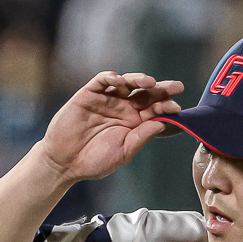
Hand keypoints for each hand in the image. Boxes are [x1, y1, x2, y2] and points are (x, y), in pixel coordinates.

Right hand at [38, 71, 183, 182]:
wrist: (65, 163)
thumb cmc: (95, 160)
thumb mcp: (124, 151)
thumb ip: (142, 136)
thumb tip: (163, 122)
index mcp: (134, 122)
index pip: (154, 109)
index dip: (166, 106)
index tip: (177, 108)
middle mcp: (123, 108)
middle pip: (145, 93)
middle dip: (161, 89)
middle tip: (176, 86)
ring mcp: (106, 100)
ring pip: (126, 83)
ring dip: (138, 79)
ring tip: (150, 82)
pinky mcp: (88, 95)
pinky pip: (101, 81)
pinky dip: (111, 78)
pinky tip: (120, 81)